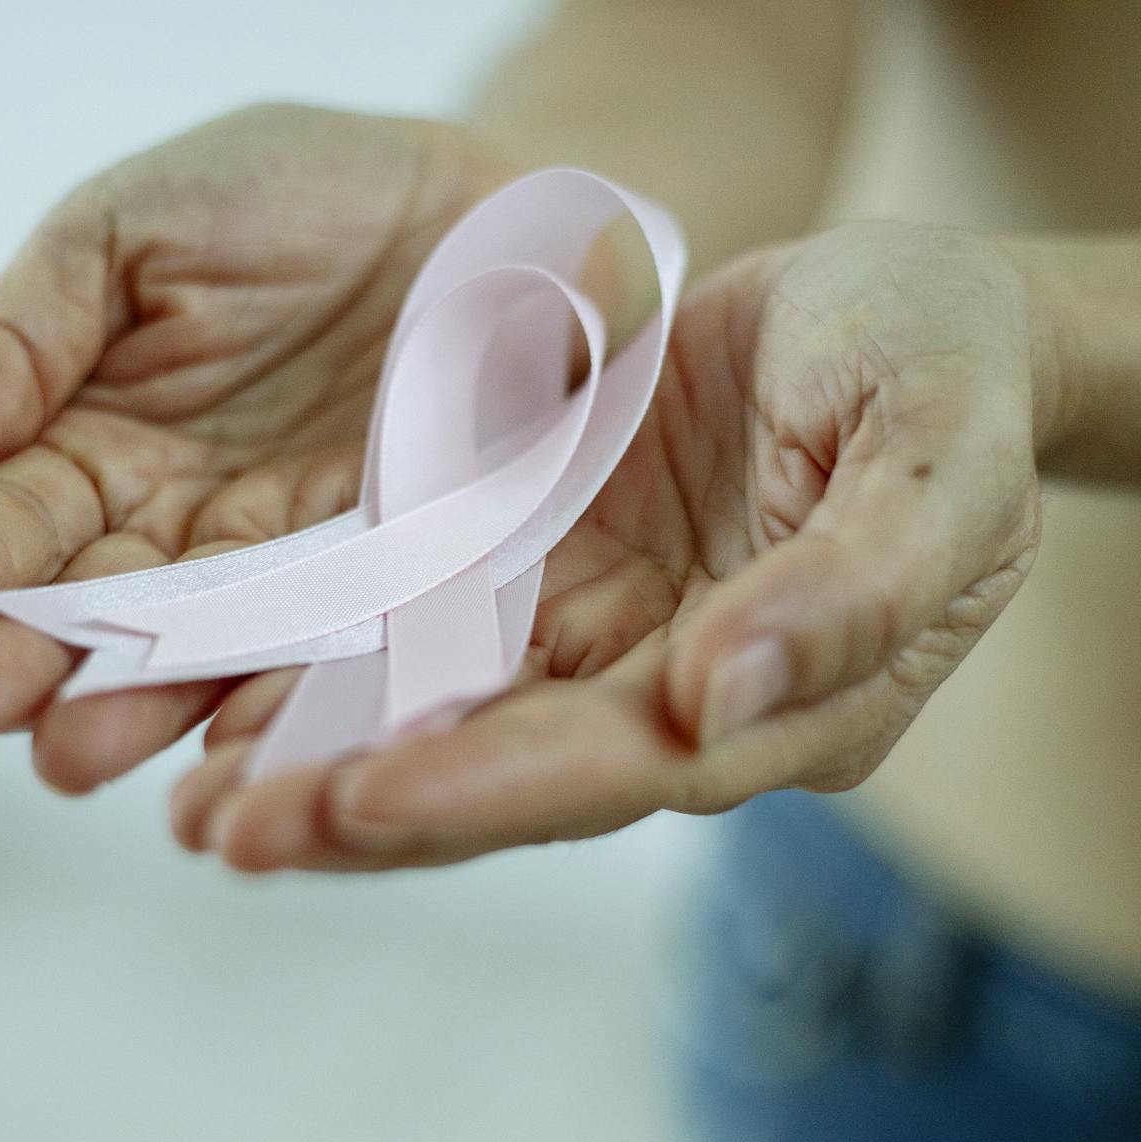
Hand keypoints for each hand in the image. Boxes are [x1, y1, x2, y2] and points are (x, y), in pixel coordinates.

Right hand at [0, 104, 512, 787]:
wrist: (485, 211)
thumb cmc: (292, 198)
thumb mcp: (128, 228)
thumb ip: (17, 336)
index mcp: (91, 445)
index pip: (8, 520)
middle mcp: (173, 535)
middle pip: (84, 616)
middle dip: (20, 666)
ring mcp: (282, 578)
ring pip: (192, 659)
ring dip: (125, 711)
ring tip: (70, 758)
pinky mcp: (388, 599)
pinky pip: (328, 658)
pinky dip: (279, 705)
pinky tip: (228, 747)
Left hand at [173, 223, 1044, 869]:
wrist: (903, 308)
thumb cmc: (948, 370)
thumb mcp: (941, 457)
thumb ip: (857, 587)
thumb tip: (716, 703)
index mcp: (795, 705)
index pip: (629, 766)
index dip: (497, 783)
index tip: (365, 794)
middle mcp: (682, 703)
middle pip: (512, 777)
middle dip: (371, 809)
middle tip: (228, 833)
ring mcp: (607, 645)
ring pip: (448, 726)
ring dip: (322, 766)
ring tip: (192, 804)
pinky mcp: (546, 578)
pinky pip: (424, 635)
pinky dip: (330, 671)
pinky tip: (221, 694)